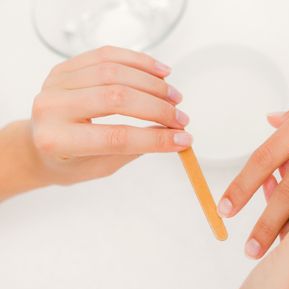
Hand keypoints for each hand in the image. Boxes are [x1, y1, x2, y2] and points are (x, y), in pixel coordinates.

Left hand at [30, 46, 190, 185]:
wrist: (38, 143)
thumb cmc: (69, 161)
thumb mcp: (101, 167)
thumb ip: (134, 148)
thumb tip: (174, 134)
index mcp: (58, 140)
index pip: (116, 137)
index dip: (156, 139)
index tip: (184, 140)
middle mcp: (52, 107)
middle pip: (116, 99)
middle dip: (157, 109)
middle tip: (181, 119)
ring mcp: (57, 82)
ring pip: (114, 72)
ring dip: (152, 84)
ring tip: (175, 97)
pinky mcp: (66, 66)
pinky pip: (107, 55)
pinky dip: (139, 62)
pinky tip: (161, 73)